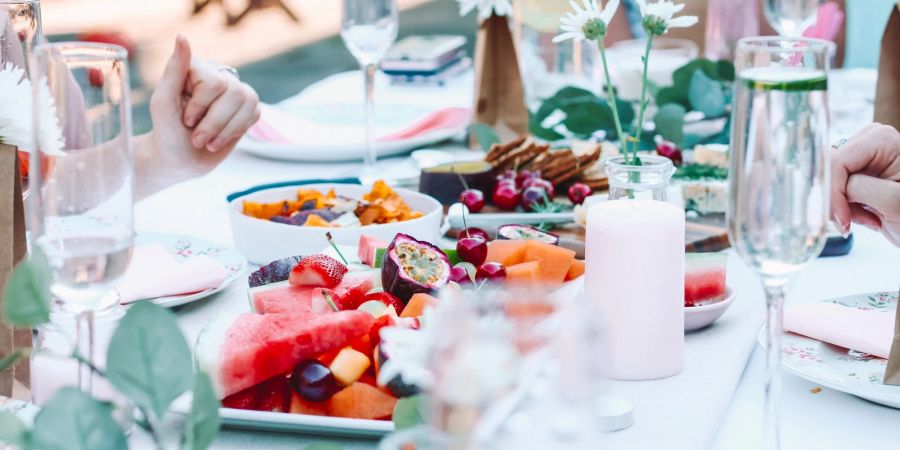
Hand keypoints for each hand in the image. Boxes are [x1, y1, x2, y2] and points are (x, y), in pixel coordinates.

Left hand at [141, 35, 258, 190]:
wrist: (180, 160)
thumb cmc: (166, 132)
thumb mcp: (163, 103)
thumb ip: (174, 70)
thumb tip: (182, 37)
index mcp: (195, 67)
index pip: (214, 82)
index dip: (201, 106)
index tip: (186, 121)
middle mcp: (217, 74)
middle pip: (234, 92)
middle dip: (214, 122)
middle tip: (197, 138)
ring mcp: (234, 90)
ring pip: (248, 102)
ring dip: (226, 129)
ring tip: (208, 141)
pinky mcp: (247, 107)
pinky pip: (256, 112)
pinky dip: (237, 131)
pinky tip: (220, 138)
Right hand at [830, 123, 899, 243]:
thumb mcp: (894, 201)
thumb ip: (859, 188)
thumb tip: (828, 187)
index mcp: (881, 139)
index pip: (837, 161)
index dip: (832, 191)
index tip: (842, 220)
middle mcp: (868, 142)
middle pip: (829, 171)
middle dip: (837, 200)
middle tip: (856, 221)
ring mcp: (861, 157)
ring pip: (828, 183)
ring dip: (844, 207)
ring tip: (871, 219)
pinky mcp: (857, 173)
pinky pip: (834, 191)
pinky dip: (847, 208)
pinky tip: (869, 215)